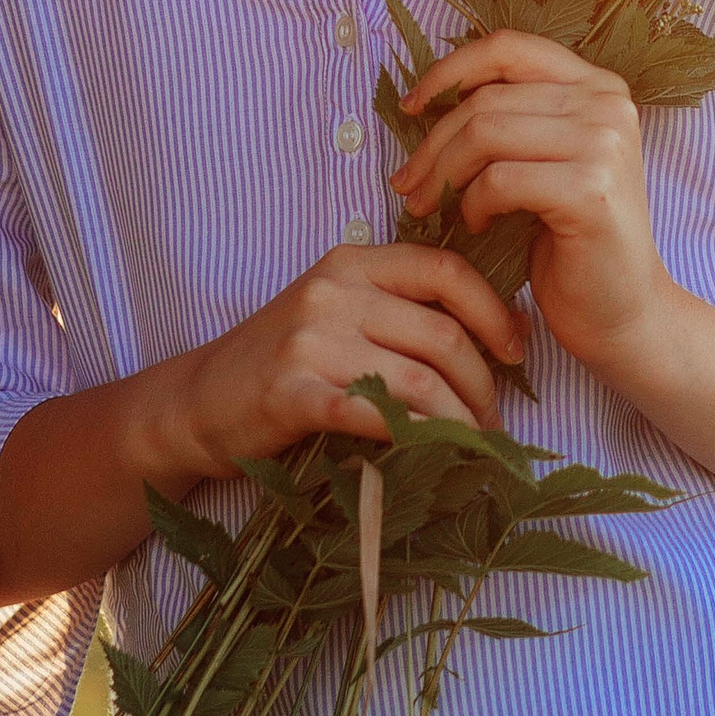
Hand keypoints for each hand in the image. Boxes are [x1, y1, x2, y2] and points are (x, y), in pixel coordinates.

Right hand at [177, 240, 522, 470]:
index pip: (446, 270)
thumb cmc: (284, 359)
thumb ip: (401, 308)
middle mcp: (333, 291)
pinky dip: (416, 437)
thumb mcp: (340, 311)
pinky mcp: (293, 393)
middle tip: (495, 421)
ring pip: (419, 379)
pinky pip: (374, 416)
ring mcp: (311, 340)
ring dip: (459, 420)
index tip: (515, 350)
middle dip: (483, 384)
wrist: (198, 401)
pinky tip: (432, 453)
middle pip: (441, 334)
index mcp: (352, 262)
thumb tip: (499, 330)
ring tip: (473, 444)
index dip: (493, 311)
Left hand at [392, 31, 673, 380]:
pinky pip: (499, 179)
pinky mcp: (591, 190)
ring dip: (443, 175)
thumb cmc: (572, 240)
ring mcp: (605, 144)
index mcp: (598, 86)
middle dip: (433, 143)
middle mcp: (608, 103)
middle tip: (406, 185)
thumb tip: (427, 98)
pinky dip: (473, 204)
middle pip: (487, 98)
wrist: (623, 312)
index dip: (450, 70)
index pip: (508, 48)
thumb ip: (511, 120)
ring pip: (486, 133)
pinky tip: (477, 226)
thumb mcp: (545, 162)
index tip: (412, 107)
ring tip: (431, 207)